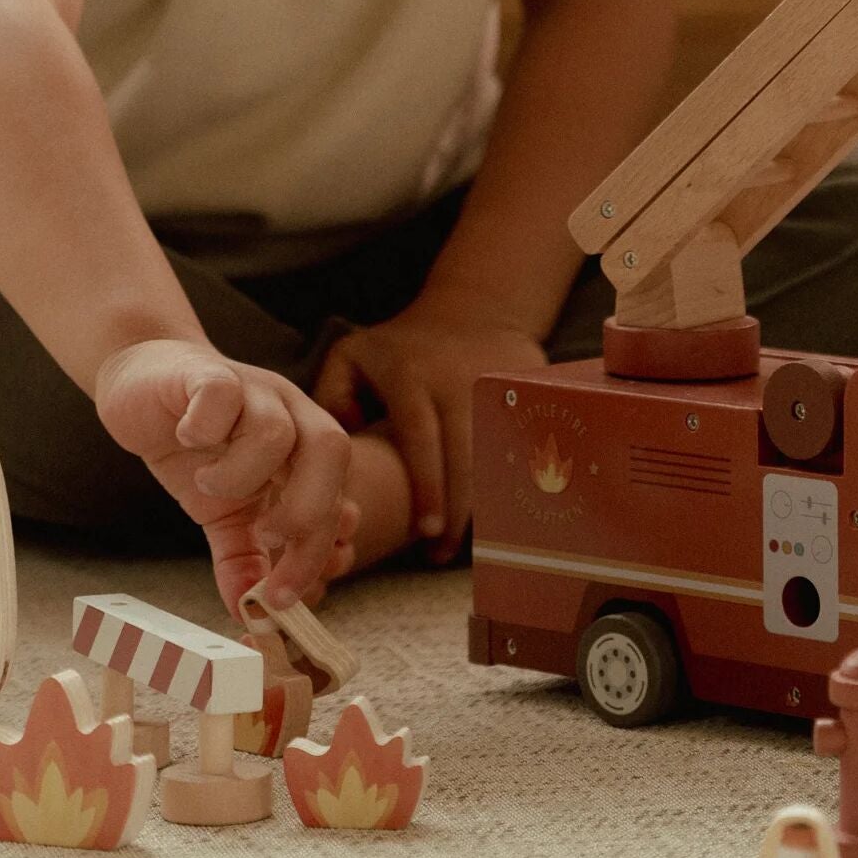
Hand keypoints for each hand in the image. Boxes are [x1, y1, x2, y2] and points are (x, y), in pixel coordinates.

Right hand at [94, 338, 351, 614]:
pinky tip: (186, 440)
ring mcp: (251, 391)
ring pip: (277, 431)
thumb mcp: (220, 510)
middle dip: (304, 512)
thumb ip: (240, 556)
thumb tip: (248, 612)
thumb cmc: (194, 445)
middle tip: (261, 540)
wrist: (145, 377)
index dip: (317, 552)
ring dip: (242, 475)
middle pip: (331, 452)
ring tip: (207, 485)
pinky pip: (221, 395)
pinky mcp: (206, 375)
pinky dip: (205, 427)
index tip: (284, 597)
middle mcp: (289, 414)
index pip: (335, 500)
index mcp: (304, 450)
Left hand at [313, 291, 546, 562]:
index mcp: (413, 378)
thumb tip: (336, 447)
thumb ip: (330, 398)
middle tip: (440, 552)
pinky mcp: (526, 390)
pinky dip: (507, 483)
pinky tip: (491, 512)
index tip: (424, 533)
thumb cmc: (404, 344)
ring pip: (496, 458)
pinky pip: (520, 446)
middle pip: (464, 457)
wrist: (478, 305)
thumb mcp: (354, 355)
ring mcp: (498, 386)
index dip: (427, 489)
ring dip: (481, 504)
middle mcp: (458, 383)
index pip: (422, 441)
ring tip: (460, 543)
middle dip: (456, 511)